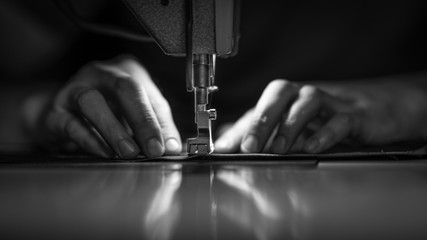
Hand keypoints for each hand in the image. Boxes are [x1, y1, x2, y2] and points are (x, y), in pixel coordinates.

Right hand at [33, 55, 181, 157]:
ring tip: (128, 152)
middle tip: (153, 149)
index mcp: (127, 72)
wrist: (62, 115)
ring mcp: (74, 88)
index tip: (168, 147)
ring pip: (92, 101)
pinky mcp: (55, 111)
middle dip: (142, 120)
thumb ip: (156, 128)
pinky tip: (105, 152)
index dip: (161, 122)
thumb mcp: (136, 115)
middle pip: (125, 88)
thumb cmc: (107, 112)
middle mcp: (101, 74)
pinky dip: (90, 140)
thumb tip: (172, 147)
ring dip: (114, 130)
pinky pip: (71, 122)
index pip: (150, 95)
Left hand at [215, 79, 426, 153]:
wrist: (375, 109)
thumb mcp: (292, 125)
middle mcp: (305, 94)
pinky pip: (340, 120)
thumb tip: (227, 144)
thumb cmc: (326, 117)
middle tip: (247, 146)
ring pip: (307, 102)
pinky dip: (325, 133)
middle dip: (260, 120)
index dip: (240, 127)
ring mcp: (331, 101)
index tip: (224, 149)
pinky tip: (312, 147)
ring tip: (277, 149)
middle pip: (279, 95)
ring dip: (289, 126)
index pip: (259, 107)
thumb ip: (262, 134)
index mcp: (287, 97)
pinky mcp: (355, 115)